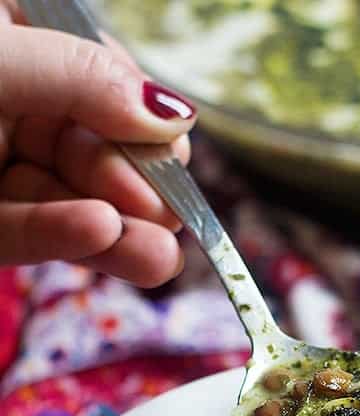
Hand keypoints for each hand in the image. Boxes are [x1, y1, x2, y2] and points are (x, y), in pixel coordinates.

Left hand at [0, 3, 196, 284]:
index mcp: (22, 43)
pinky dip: (60, 237)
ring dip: (115, 233)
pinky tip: (101, 236)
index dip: (142, 120)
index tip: (170, 145)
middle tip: (167, 215)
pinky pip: (20, 234)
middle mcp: (11, 105)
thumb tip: (173, 113)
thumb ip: (82, 80)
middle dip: (134, 187)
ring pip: (65, 202)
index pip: (104, 83)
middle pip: (94, 152)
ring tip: (158, 258)